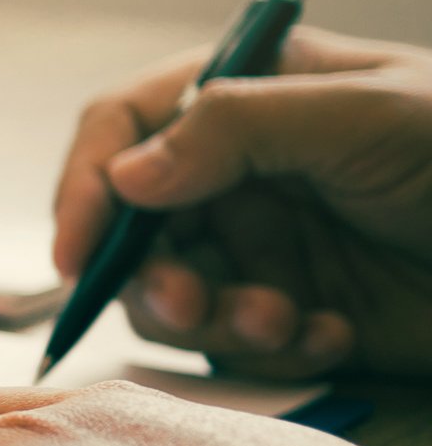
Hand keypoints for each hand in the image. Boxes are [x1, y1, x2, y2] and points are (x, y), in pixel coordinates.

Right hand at [52, 27, 431, 379]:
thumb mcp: (366, 115)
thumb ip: (237, 129)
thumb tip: (126, 175)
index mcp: (250, 95)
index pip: (124, 125)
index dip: (87, 184)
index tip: (79, 251)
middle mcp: (240, 170)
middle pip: (130, 223)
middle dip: (151, 272)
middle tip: (192, 304)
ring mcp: (264, 244)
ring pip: (169, 292)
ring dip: (212, 318)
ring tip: (281, 322)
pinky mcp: (291, 313)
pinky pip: (231, 345)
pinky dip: (270, 349)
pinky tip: (334, 337)